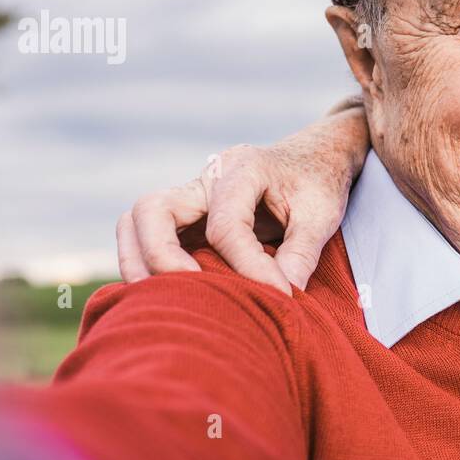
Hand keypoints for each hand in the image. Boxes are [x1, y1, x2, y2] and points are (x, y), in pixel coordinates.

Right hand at [116, 103, 370, 293]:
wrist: (315, 158)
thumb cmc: (319, 183)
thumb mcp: (322, 214)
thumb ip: (302, 254)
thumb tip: (280, 297)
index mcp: (242, 168)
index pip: (226, 225)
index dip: (248, 268)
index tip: (278, 296)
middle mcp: (206, 178)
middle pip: (150, 210)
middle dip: (160, 256)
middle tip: (188, 294)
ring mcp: (191, 198)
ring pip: (137, 223)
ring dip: (140, 262)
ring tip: (162, 301)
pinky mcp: (189, 218)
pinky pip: (150, 239)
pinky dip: (149, 266)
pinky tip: (168, 298)